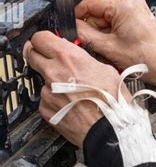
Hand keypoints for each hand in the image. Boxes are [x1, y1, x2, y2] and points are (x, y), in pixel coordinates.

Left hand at [23, 32, 127, 147]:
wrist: (109, 129)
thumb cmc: (113, 102)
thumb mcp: (107, 69)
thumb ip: (86, 60)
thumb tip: (80, 59)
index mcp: (68, 57)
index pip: (40, 37)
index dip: (43, 40)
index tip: (46, 43)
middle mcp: (53, 72)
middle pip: (31, 54)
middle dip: (39, 55)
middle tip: (49, 60)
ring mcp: (46, 92)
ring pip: (41, 80)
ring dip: (51, 82)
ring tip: (71, 92)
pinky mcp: (45, 109)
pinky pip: (45, 99)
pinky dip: (54, 101)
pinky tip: (69, 105)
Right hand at [75, 0, 155, 90]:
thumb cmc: (148, 59)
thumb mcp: (108, 48)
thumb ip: (85, 35)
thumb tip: (72, 28)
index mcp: (123, 4)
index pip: (88, 3)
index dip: (76, 17)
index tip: (71, 28)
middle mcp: (131, 1)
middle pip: (98, 12)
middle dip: (93, 29)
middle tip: (92, 46)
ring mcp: (136, 8)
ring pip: (107, 19)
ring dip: (103, 34)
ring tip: (110, 50)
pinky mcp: (139, 17)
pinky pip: (117, 23)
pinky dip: (113, 35)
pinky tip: (117, 47)